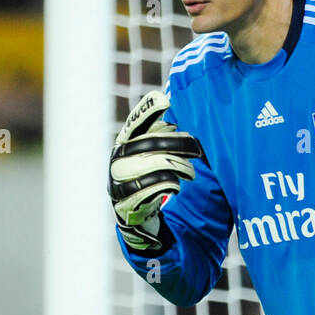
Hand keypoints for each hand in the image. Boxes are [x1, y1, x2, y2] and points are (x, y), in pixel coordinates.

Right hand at [109, 90, 202, 251]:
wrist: (135, 214)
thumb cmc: (148, 177)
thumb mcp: (152, 154)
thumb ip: (159, 135)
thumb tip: (171, 117)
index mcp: (124, 143)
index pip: (136, 123)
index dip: (147, 110)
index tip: (164, 99)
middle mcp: (118, 159)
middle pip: (152, 143)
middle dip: (180, 144)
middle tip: (197, 150)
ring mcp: (119, 181)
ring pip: (156, 165)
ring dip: (180, 167)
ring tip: (190, 173)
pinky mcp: (126, 201)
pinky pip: (153, 188)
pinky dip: (169, 184)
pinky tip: (176, 186)